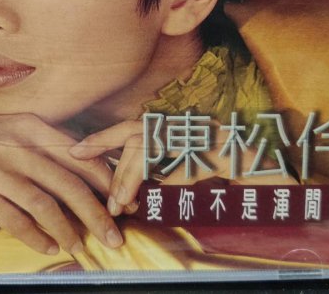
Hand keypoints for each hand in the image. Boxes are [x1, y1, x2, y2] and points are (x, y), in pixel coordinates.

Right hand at [0, 113, 122, 255]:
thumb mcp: (7, 127)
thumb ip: (41, 141)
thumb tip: (80, 162)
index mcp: (28, 126)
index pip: (78, 154)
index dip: (103, 180)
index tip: (120, 200)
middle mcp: (17, 145)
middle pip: (68, 182)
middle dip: (97, 212)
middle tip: (114, 236)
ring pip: (45, 204)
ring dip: (68, 230)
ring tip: (81, 247)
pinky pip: (15, 220)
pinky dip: (35, 236)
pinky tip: (47, 246)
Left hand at [69, 118, 298, 215]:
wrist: (253, 158)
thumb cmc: (214, 161)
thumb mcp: (179, 166)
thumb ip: (155, 171)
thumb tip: (132, 188)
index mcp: (165, 127)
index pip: (127, 129)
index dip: (101, 137)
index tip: (75, 148)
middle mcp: (172, 125)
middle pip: (131, 132)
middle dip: (102, 145)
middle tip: (76, 158)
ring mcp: (185, 132)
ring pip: (145, 148)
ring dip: (128, 177)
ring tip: (117, 203)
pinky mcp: (199, 144)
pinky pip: (168, 161)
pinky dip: (154, 178)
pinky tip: (143, 195)